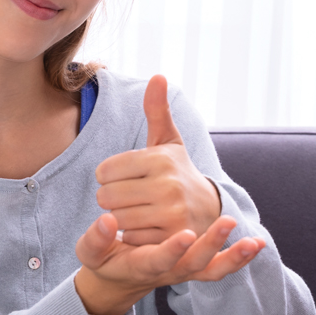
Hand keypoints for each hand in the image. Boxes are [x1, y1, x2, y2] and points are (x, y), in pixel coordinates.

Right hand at [73, 214, 265, 314]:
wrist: (121, 276)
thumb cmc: (105, 259)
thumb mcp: (91, 252)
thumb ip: (96, 239)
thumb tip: (107, 220)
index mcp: (142, 266)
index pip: (159, 260)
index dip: (172, 250)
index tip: (185, 235)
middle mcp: (169, 271)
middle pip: (194, 264)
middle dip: (211, 245)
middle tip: (227, 223)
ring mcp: (186, 270)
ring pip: (212, 268)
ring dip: (233, 256)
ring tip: (253, 240)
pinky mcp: (196, 266)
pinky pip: (220, 267)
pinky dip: (239, 259)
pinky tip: (258, 242)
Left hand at [94, 75, 220, 244]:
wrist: (211, 211)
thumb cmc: (178, 173)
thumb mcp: (169, 142)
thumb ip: (157, 111)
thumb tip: (158, 76)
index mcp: (160, 158)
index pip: (104, 171)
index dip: (110, 176)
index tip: (128, 177)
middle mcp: (168, 184)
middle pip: (106, 196)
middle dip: (112, 199)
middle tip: (132, 197)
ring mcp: (171, 213)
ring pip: (116, 218)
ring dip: (122, 218)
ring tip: (141, 212)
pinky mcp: (171, 238)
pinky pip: (129, 238)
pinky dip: (133, 236)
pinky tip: (149, 228)